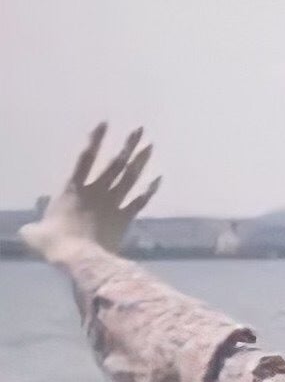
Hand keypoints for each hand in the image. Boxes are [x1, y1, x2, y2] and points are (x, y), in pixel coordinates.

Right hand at [20, 122, 160, 259]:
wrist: (79, 258)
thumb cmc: (54, 242)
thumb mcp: (36, 233)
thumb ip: (35, 227)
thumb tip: (29, 231)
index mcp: (73, 189)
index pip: (86, 158)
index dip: (95, 140)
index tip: (105, 123)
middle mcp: (96, 191)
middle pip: (115, 164)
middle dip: (128, 145)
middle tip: (140, 130)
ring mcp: (113, 204)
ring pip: (129, 178)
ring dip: (140, 161)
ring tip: (150, 146)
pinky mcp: (124, 219)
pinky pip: (139, 202)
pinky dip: (149, 190)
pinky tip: (159, 179)